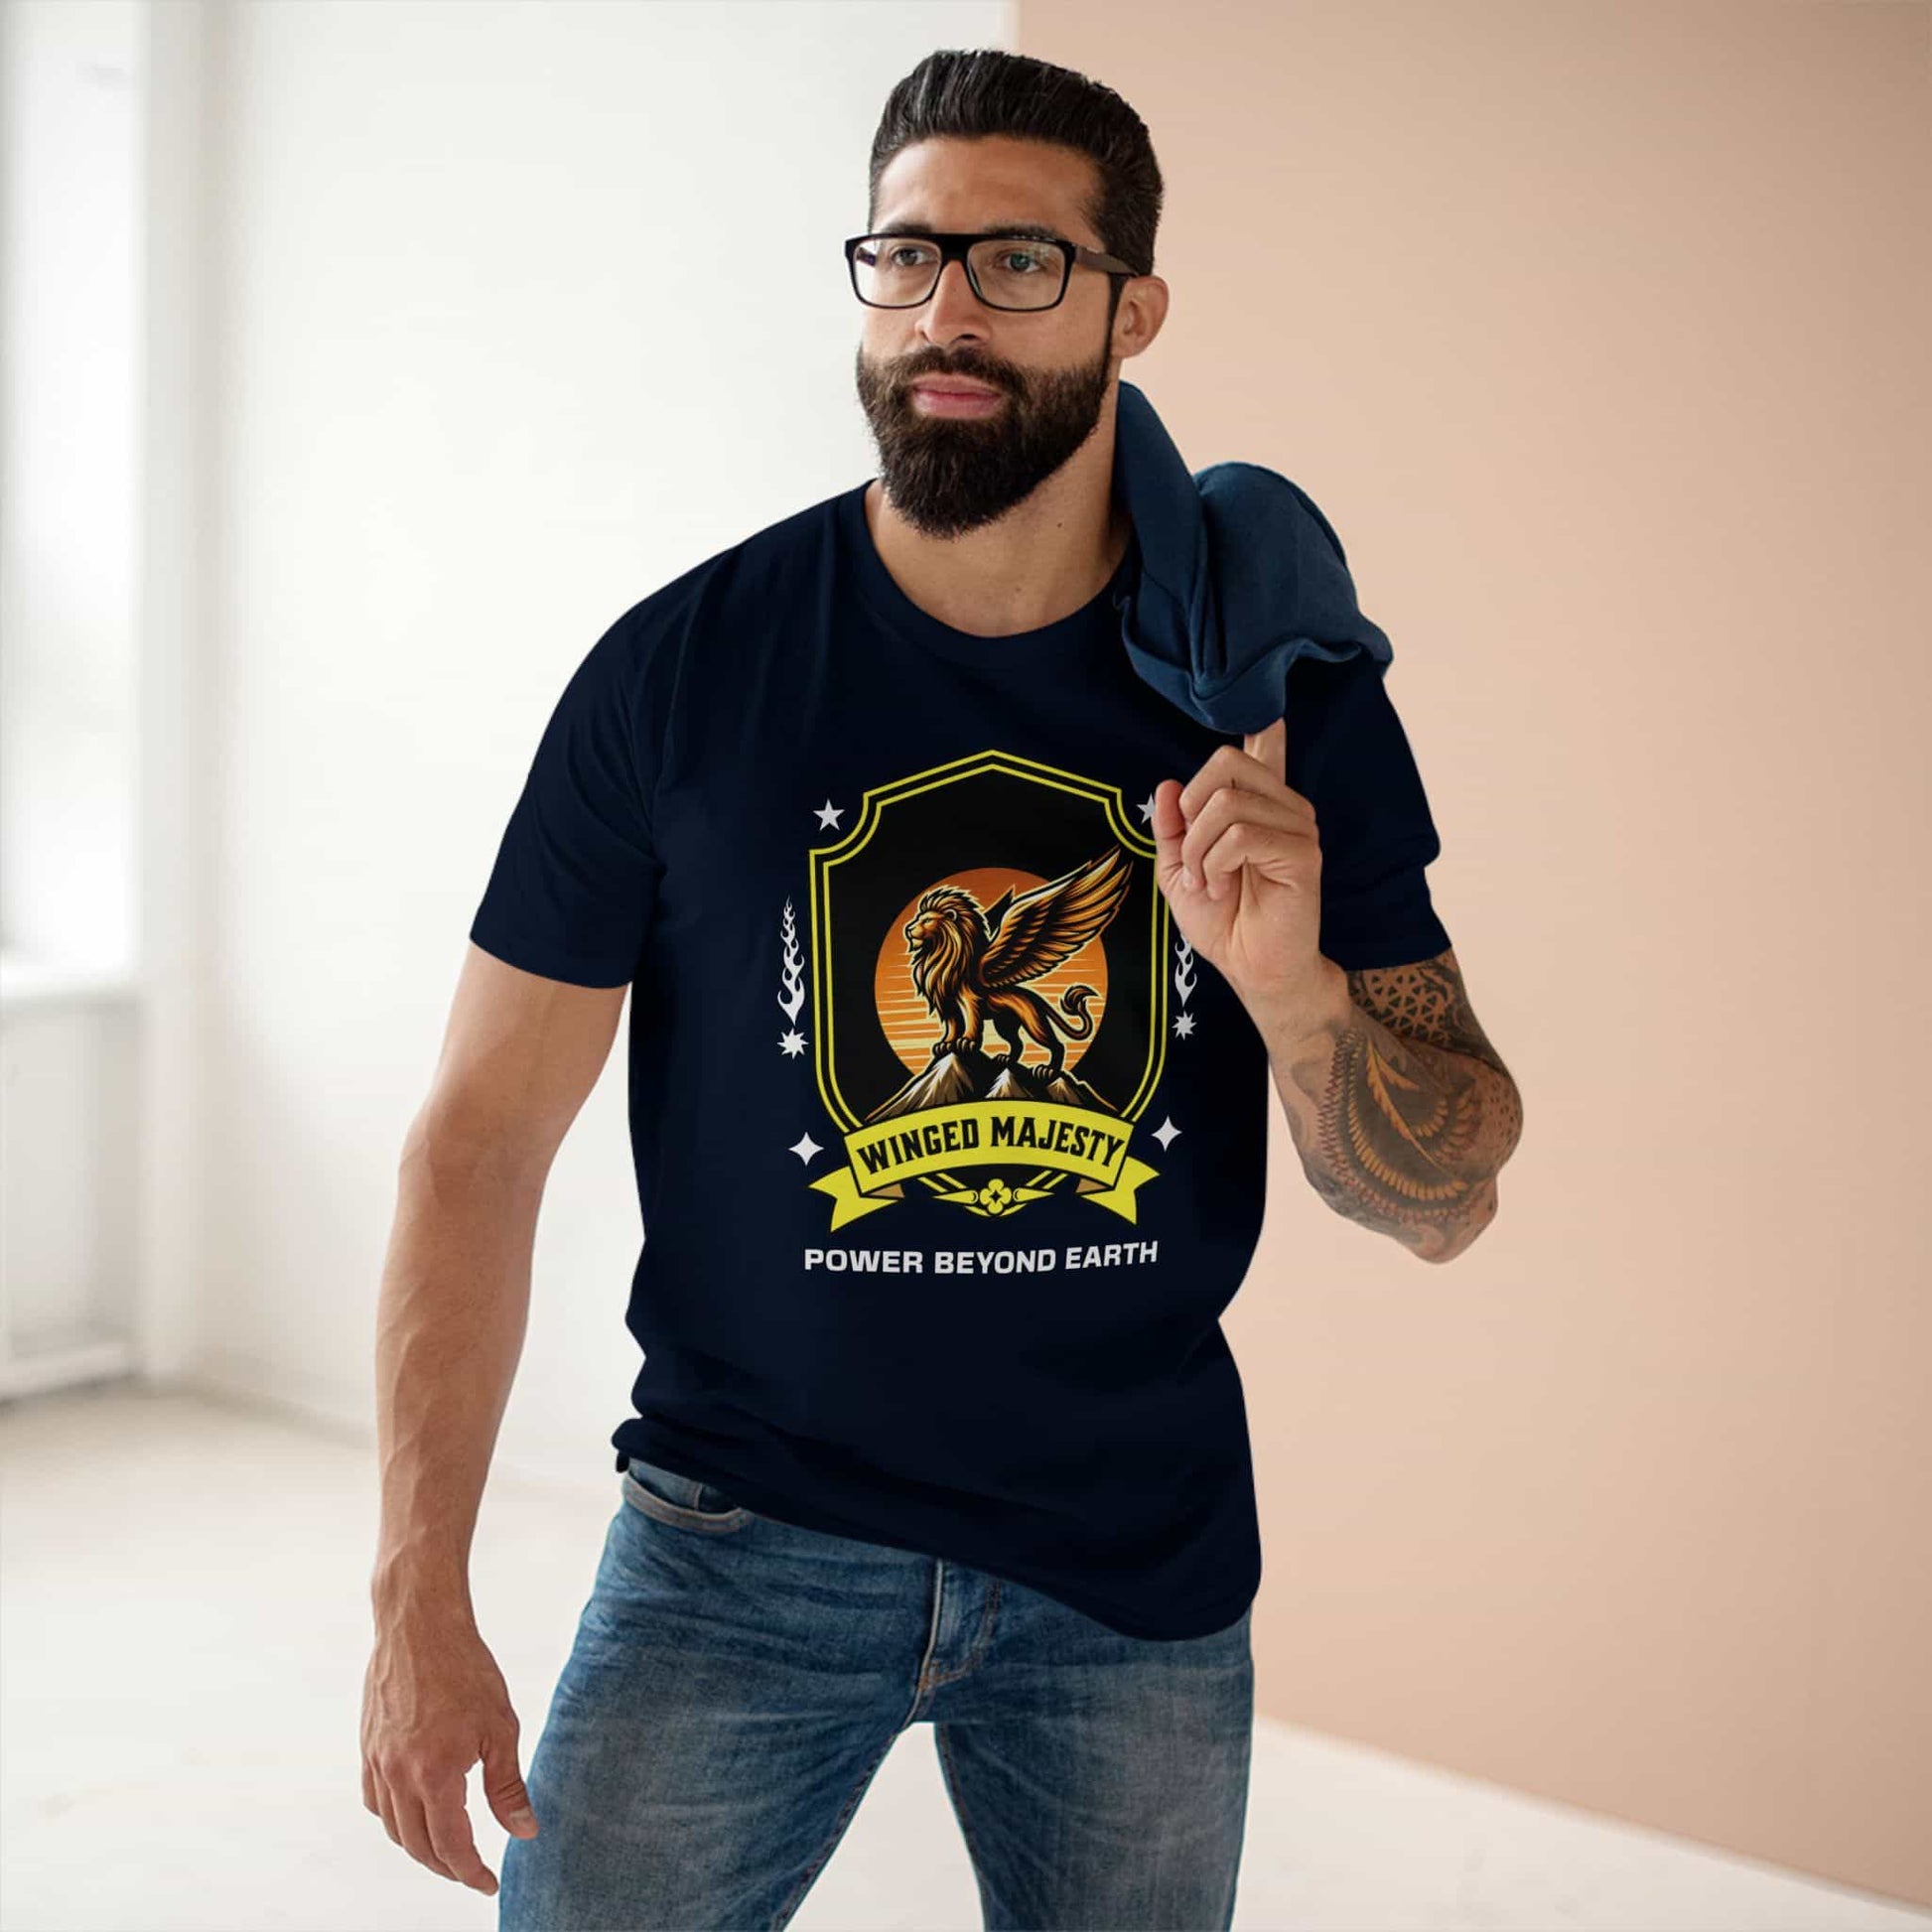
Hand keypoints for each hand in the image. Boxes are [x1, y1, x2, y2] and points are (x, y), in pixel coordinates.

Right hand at [361, 1608, 538, 1896]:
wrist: (420, 1625)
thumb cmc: (465, 1669)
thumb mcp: (500, 1727)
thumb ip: (507, 1786)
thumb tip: (524, 1831)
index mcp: (434, 1775)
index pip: (450, 1846)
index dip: (470, 1873)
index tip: (488, 1884)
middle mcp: (397, 1776)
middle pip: (417, 1846)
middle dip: (446, 1867)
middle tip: (470, 1871)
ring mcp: (376, 1762)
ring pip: (392, 1827)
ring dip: (418, 1847)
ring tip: (446, 1848)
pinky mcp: (367, 1746)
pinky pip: (374, 1801)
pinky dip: (393, 1818)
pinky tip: (412, 1812)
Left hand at [1150, 716, 1337, 1017]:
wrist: (1248, 967)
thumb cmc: (1222, 921)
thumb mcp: (1179, 870)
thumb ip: (1172, 828)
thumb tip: (1168, 784)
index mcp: (1258, 806)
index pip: (1265, 750)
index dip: (1264, 727)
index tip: (1269, 713)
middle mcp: (1283, 806)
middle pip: (1226, 762)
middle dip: (1191, 812)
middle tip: (1195, 858)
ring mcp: (1298, 826)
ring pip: (1226, 803)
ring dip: (1200, 850)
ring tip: (1210, 883)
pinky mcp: (1301, 852)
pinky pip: (1240, 836)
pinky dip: (1216, 865)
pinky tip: (1223, 888)